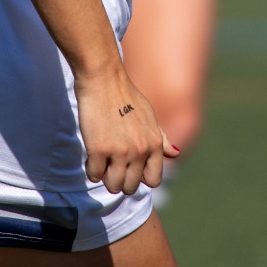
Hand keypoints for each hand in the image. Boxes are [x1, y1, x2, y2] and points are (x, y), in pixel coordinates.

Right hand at [74, 65, 177, 195]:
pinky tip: (92, 155)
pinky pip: (94, 175)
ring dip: (105, 177)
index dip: (140, 178)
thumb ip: (162, 139)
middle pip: (131, 187)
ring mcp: (119, 151)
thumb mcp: (150, 117)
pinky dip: (91, 169)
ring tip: (102, 162)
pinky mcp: (98, 149)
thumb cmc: (126, 96)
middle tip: (111, 166)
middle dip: (120, 180)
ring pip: (113, 185)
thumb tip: (176, 154)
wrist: (104, 80)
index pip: (153, 180)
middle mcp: (140, 151)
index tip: (130, 169)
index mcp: (154, 144)